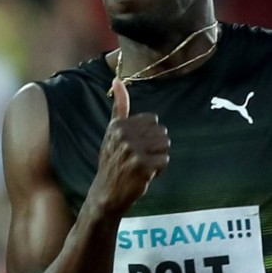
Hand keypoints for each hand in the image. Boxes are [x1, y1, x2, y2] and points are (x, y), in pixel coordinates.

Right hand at [93, 78, 169, 213]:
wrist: (106, 192)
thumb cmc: (112, 160)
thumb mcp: (112, 131)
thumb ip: (119, 106)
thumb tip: (118, 80)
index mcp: (118, 125)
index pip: (152, 120)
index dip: (148, 135)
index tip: (134, 146)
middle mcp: (124, 136)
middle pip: (161, 133)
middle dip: (155, 147)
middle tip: (139, 158)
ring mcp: (133, 151)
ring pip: (165, 146)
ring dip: (158, 158)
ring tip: (143, 166)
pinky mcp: (142, 166)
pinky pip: (165, 161)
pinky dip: (159, 170)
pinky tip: (145, 175)